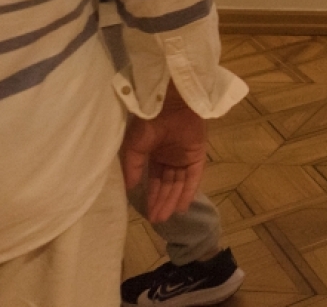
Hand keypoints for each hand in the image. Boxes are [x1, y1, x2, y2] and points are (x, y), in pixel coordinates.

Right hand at [120, 84, 207, 222]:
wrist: (169, 105)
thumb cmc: (149, 123)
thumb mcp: (134, 146)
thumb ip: (132, 167)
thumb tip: (129, 189)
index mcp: (155, 154)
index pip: (154, 180)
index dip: (151, 196)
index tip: (146, 214)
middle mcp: (170, 156)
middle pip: (167, 184)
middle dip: (161, 202)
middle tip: (156, 221)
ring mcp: (184, 156)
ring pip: (179, 183)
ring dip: (172, 200)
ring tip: (165, 217)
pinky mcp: (197, 154)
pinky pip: (193, 177)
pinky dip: (188, 191)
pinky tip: (182, 207)